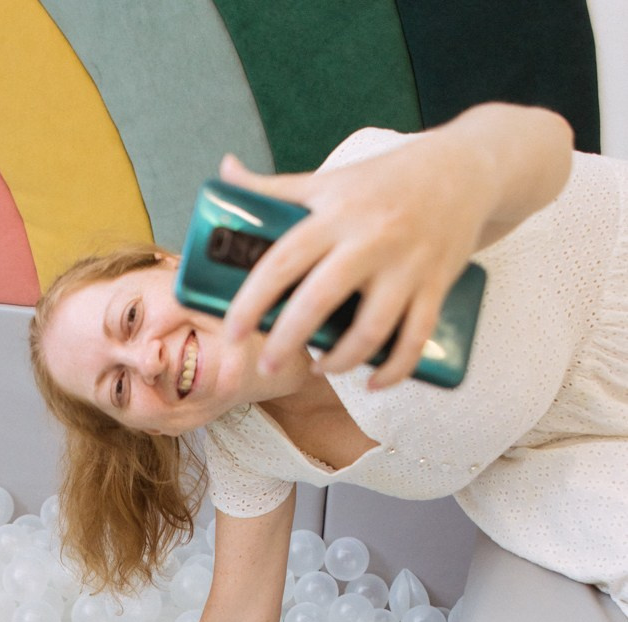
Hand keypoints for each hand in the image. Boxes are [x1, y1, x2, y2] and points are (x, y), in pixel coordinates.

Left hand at [217, 140, 487, 388]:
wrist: (467, 169)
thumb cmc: (386, 180)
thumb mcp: (329, 178)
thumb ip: (275, 186)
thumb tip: (225, 170)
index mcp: (336, 213)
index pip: (283, 260)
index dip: (252, 300)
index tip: (233, 332)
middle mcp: (371, 239)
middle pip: (321, 300)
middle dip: (288, 340)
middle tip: (266, 366)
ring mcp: (407, 266)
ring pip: (371, 330)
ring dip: (341, 360)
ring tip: (319, 367)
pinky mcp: (437, 286)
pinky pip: (415, 340)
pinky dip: (393, 369)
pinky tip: (371, 382)